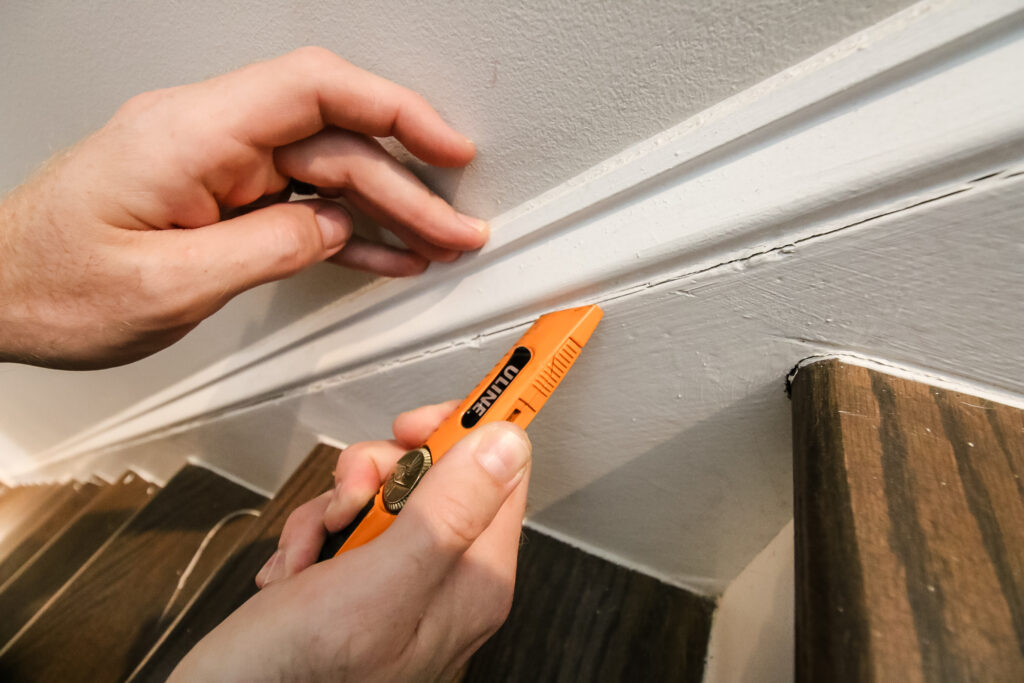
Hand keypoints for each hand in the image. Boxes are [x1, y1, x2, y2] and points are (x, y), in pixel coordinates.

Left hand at [0, 47, 486, 368]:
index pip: (312, 88)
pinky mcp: (216, 197)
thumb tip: (338, 225)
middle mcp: (204, 137)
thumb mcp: (166, 286)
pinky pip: (297, 204)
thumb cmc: (47, 286)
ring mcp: (213, 166)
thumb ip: (265, 249)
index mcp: (186, 135)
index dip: (392, 107)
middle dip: (406, 183)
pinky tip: (383, 253)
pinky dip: (344, 229)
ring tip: (436, 245)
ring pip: (324, 173)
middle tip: (457, 228)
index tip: (446, 143)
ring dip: (386, 209)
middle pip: (331, 140)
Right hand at [171, 402, 531, 681]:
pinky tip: (296, 578)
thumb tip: (505, 446)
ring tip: (310, 559)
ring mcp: (402, 583)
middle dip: (375, 475)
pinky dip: (312, 539)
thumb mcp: (380, 582)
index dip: (465, 426)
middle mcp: (446, 580)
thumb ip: (448, 512)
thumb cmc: (296, 678)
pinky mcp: (359, 586)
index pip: (500, 469)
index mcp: (472, 578)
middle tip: (350, 503)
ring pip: (381, 495)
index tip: (444, 396)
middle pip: (432, 474)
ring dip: (332, 512)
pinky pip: (347, 526)